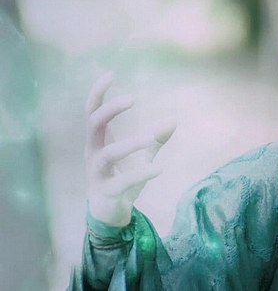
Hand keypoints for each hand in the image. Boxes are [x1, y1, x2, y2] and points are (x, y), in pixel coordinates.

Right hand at [85, 72, 174, 226]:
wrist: (110, 216)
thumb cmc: (121, 182)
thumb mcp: (140, 158)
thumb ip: (154, 141)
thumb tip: (173, 120)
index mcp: (98, 143)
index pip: (92, 112)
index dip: (97, 93)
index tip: (110, 74)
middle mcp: (93, 154)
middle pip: (93, 125)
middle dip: (110, 109)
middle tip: (133, 99)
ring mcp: (97, 174)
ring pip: (108, 153)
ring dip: (131, 142)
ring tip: (153, 136)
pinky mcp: (107, 192)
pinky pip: (123, 181)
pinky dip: (142, 173)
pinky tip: (160, 167)